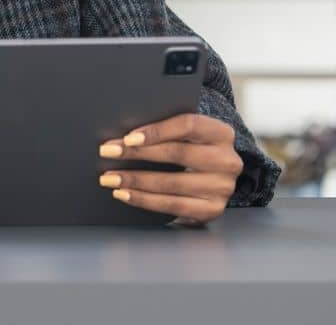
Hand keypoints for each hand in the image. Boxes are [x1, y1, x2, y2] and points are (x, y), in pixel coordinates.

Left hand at [97, 113, 243, 224]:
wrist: (212, 177)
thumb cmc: (190, 147)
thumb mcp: (186, 134)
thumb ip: (165, 129)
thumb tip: (124, 134)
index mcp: (221, 133)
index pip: (188, 125)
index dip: (157, 131)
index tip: (128, 138)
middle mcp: (228, 160)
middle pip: (177, 154)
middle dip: (137, 154)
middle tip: (107, 152)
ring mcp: (222, 187)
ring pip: (171, 183)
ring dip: (135, 180)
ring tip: (109, 177)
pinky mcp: (212, 209)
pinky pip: (172, 205)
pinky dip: (144, 200)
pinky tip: (124, 194)